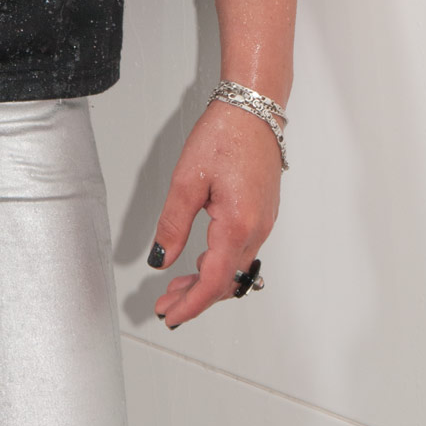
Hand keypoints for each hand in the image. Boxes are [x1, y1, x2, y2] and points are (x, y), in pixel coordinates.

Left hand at [148, 98, 282, 328]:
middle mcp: (257, 229)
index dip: (191, 304)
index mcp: (237, 224)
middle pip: (226, 281)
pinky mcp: (262, 214)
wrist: (253, 109)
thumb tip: (162, 259)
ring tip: (176, 287)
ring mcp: (263, 223)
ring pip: (234, 268)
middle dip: (195, 297)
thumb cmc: (224, 135)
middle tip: (165, 304)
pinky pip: (241, 251)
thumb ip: (173, 224)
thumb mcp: (187, 180)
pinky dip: (219, 264)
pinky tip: (200, 260)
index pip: (214, 281)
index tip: (170, 316)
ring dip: (206, 281)